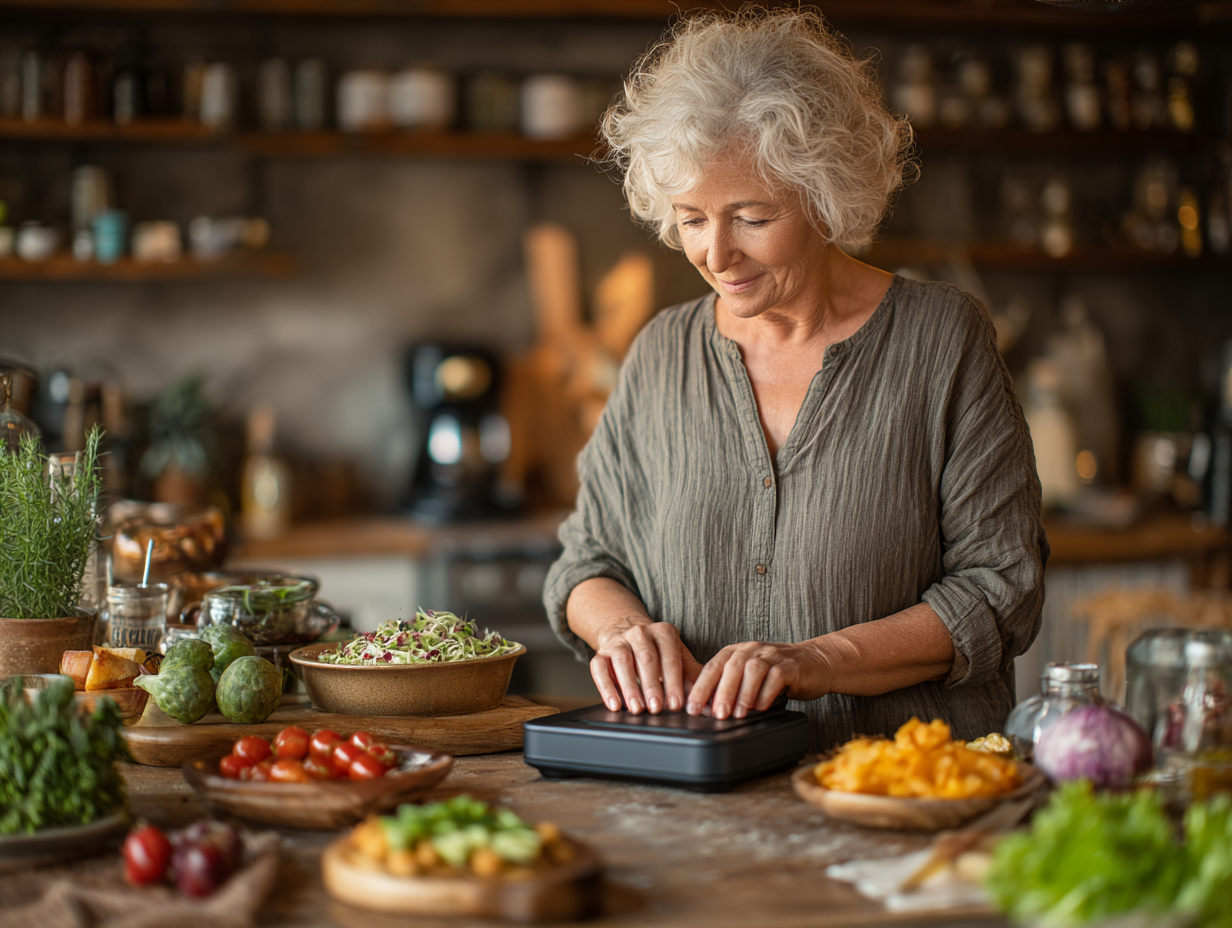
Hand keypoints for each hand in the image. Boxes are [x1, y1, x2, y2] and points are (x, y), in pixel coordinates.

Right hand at [590, 618, 703, 714]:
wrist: (629, 639)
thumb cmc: (660, 656)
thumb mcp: (678, 662)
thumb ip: (692, 680)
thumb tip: (707, 707)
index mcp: (664, 632)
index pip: (670, 657)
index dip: (673, 681)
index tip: (676, 704)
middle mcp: (640, 632)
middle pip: (646, 658)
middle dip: (652, 685)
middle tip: (657, 708)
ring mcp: (619, 641)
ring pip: (622, 661)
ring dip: (630, 687)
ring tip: (637, 709)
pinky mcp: (601, 653)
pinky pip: (599, 668)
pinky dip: (606, 687)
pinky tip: (614, 704)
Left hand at [687, 640, 830, 719]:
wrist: (816, 662)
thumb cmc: (778, 673)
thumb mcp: (750, 677)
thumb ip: (731, 688)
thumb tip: (708, 710)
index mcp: (736, 652)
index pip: (713, 667)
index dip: (700, 687)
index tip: (691, 707)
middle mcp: (752, 650)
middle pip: (731, 667)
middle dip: (721, 692)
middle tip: (716, 714)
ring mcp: (772, 656)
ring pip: (753, 670)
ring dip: (743, 694)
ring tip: (737, 714)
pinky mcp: (791, 666)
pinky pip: (776, 677)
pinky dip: (766, 693)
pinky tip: (761, 707)